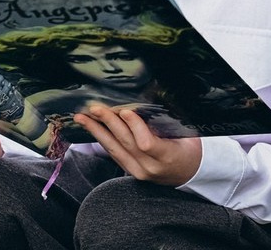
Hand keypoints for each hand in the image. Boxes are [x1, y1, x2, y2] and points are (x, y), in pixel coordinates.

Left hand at [73, 106, 202, 185]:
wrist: (188, 172)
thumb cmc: (187, 147)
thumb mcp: (184, 133)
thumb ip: (165, 120)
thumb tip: (145, 98)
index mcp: (167, 156)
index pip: (147, 143)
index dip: (135, 127)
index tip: (126, 111)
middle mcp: (150, 167)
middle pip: (126, 144)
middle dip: (108, 123)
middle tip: (95, 108)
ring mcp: (138, 172)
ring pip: (114, 150)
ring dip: (96, 131)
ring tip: (82, 117)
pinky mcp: (130, 172)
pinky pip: (114, 153)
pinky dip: (102, 139)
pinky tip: (91, 127)